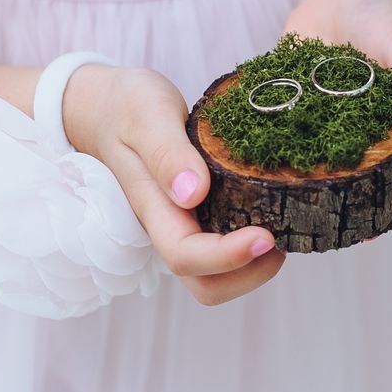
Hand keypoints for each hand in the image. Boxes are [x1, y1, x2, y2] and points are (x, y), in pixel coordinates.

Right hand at [64, 64, 283, 305]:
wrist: (108, 107)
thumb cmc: (126, 108)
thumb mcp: (146, 116)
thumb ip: (166, 153)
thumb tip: (192, 193)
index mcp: (153, 210)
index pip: (186, 257)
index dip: (227, 257)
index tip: (265, 235)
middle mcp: (170, 227)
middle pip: (205, 285)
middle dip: (249, 275)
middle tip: (281, 236)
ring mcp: (184, 226)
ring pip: (218, 276)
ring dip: (255, 266)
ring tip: (283, 226)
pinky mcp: (199, 216)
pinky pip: (226, 245)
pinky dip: (253, 244)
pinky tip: (274, 210)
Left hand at [282, 0, 391, 218]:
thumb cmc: (381, 16)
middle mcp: (372, 134)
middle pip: (381, 180)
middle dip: (376, 210)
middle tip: (361, 232)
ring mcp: (336, 130)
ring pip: (337, 174)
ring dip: (330, 198)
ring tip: (318, 220)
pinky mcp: (302, 118)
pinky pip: (295, 147)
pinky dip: (287, 166)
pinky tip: (273, 184)